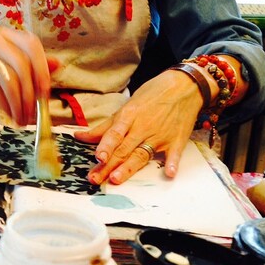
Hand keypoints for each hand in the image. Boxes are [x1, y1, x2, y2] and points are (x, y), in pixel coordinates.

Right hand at [0, 27, 51, 125]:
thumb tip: (57, 64)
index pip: (32, 45)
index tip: (45, 93)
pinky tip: (8, 113)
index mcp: (4, 35)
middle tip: (34, 112)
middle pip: (22, 64)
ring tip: (21, 118)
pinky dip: (6, 105)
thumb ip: (29, 64)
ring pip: (10, 79)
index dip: (42, 69)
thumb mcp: (4, 67)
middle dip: (31, 92)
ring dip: (19, 103)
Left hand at [74, 69, 203, 184]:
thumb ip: (105, 126)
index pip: (114, 134)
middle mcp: (143, 128)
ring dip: (129, 167)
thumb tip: (80, 136)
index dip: (105, 146)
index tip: (98, 157)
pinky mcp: (176, 141)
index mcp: (129, 117)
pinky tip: (169, 173)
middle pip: (123, 149)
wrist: (184, 86)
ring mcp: (160, 136)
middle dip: (108, 165)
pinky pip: (174, 154)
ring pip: (141, 155)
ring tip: (116, 178)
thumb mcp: (127, 107)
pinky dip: (172, 163)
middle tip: (95, 178)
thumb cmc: (152, 95)